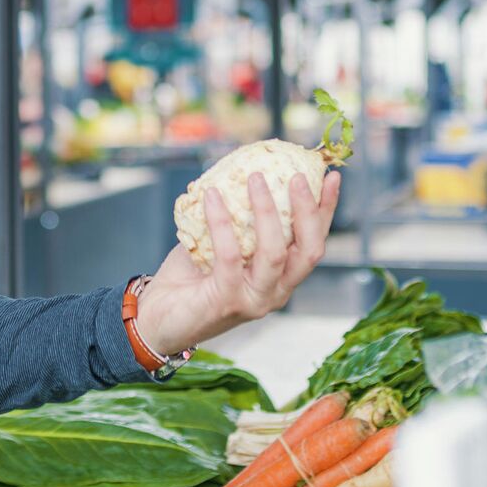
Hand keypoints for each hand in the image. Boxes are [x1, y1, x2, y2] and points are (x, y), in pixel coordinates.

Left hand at [134, 170, 340, 356]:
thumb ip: (238, 219)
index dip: (326, 210)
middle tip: (297, 176)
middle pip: (309, 251)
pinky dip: (221, 222)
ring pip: (275, 253)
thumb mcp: (220, 243)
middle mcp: (276, 292)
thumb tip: (242, 168)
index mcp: (281, 278)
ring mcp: (255, 300)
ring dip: (267, 211)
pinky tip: (212, 196)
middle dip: (308, 210)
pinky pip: (230, 255)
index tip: (332, 176)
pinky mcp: (227, 301)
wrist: (155, 318)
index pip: (313, 242)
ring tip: (254, 178)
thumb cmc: (189, 277)